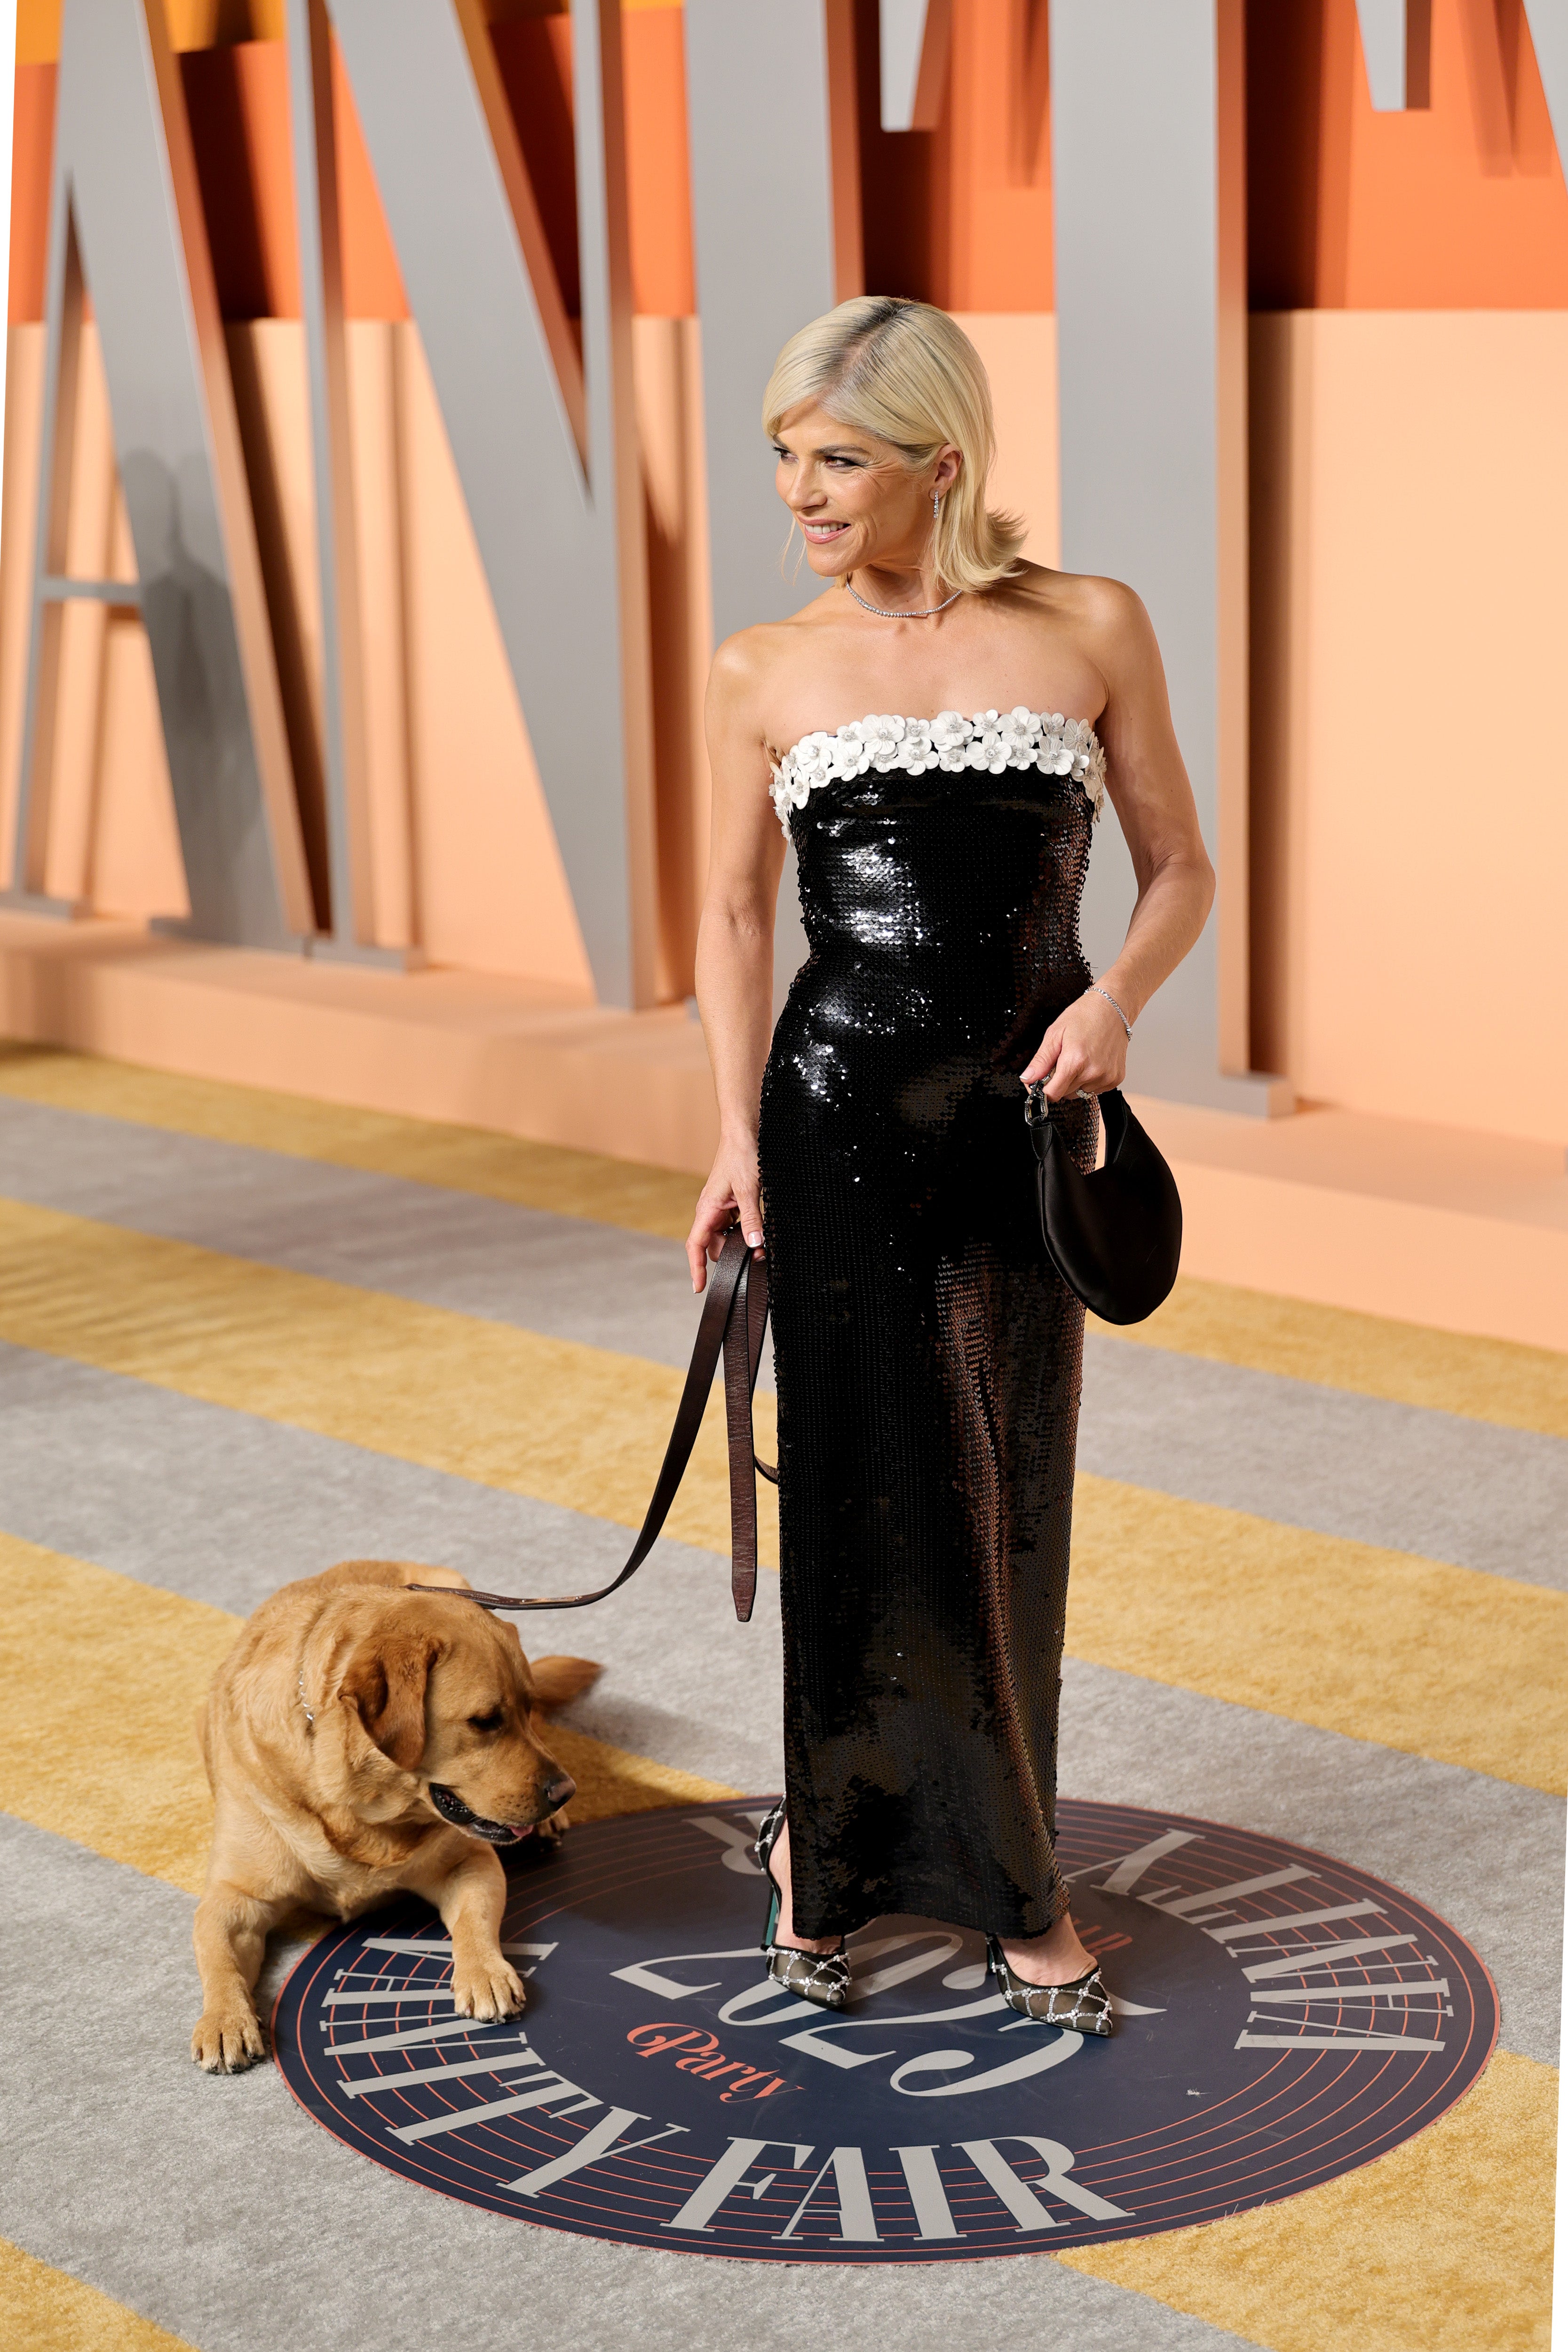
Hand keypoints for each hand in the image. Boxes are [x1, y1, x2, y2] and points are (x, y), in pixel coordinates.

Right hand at [686, 1135, 762, 1292]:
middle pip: (715, 1244)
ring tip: (761, 1243)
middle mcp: (710, 1210)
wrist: (745, 1132)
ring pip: (727, 1235)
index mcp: (707, 1209)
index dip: (696, 1267)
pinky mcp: (731, 1202)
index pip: (696, 1244)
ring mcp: (721, 1207)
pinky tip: (758, 1228)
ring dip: (741, 1241)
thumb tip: (755, 1244)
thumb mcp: (750, 1190)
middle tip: (757, 1258)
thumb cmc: (741, 1155)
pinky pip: (735, 1224)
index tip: (698, 1287)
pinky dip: (745, 1230)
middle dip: (732, 1254)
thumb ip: (752, 1219)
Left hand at [1023, 989, 1128, 1100]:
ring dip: (1074, 1082)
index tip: (1041, 1080)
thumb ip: (1041, 1060)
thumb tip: (1028, 1078)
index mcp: (1075, 1061)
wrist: (1111, 1007)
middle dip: (1059, 1081)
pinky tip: (1091, 1062)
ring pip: (1080, 1093)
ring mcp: (1107, 1077)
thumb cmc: (1084, 1015)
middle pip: (1065, 1094)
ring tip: (1079, 1059)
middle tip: (1062, 1060)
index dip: (1043, 1089)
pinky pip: (1094, 1090)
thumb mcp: (1055, 1034)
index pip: (1053, 1094)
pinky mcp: (1115, 1078)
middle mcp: (1093, 1073)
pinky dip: (1089, 1080)